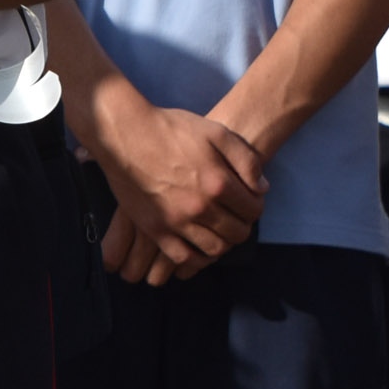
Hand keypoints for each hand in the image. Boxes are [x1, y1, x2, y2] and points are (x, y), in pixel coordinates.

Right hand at [81, 84, 266, 278]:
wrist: (126, 134)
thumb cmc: (172, 129)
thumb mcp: (217, 132)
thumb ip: (246, 160)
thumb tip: (262, 188)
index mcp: (218, 183)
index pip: (253, 209)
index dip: (256, 207)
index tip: (249, 202)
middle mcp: (200, 207)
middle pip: (237, 232)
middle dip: (243, 226)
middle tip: (236, 217)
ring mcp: (176, 221)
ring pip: (214, 249)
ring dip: (224, 243)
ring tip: (220, 231)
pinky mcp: (155, 230)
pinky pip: (183, 257)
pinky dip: (196, 258)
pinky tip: (199, 247)